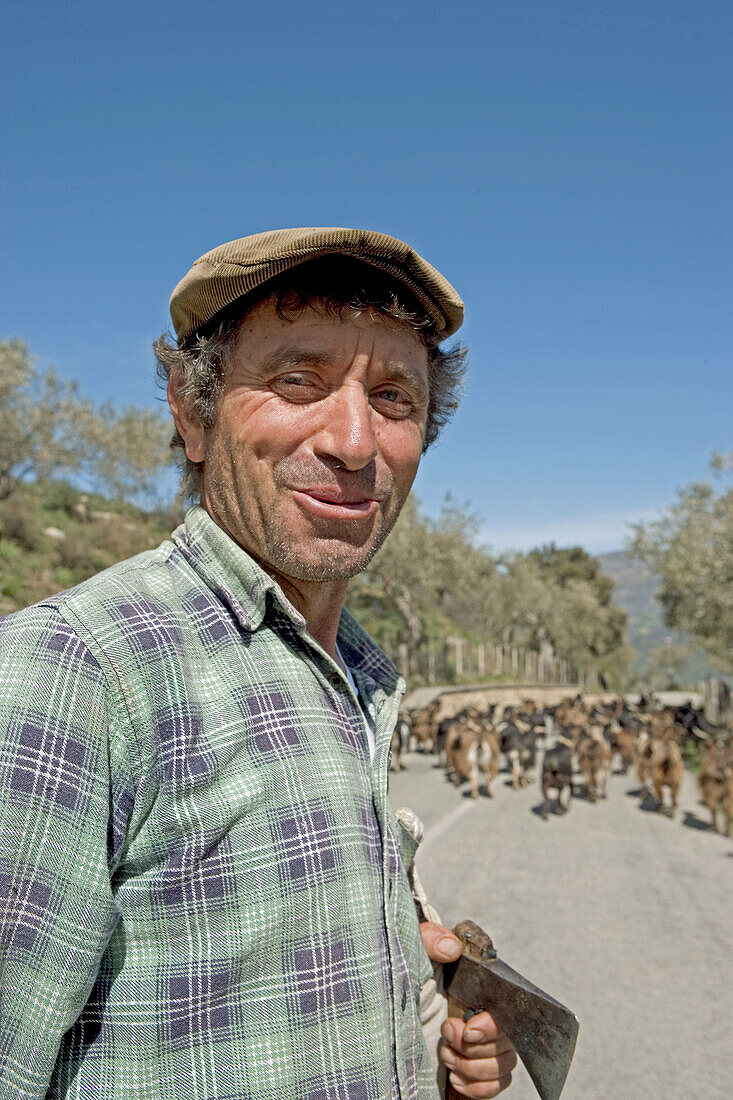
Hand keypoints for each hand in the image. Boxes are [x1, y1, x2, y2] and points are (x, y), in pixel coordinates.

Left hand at [420, 922, 516, 1097]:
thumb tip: (451, 947)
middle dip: (474, 1049)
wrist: (394, 1005)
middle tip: (445, 1038)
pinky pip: (497, 1086)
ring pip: (504, 1066)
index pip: (506, 1012)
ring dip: (473, 1067)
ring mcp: (486, 1046)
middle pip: (507, 1044)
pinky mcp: (479, 1069)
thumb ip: (431, 940)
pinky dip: (478, 1087)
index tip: (466, 1029)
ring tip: (445, 1055)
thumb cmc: (409, 971)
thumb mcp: (415, 950)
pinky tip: (455, 1077)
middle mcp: (489, 1018)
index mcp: (480, 990)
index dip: (490, 1026)